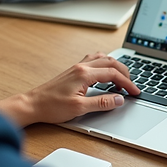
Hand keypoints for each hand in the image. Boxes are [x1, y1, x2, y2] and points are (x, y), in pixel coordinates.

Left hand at [0, 53, 141, 126]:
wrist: (32, 105)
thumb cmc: (51, 106)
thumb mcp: (79, 108)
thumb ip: (102, 102)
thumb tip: (119, 100)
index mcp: (84, 74)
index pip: (113, 74)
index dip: (127, 83)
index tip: (135, 92)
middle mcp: (81, 67)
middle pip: (111, 63)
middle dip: (125, 73)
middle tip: (131, 86)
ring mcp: (76, 67)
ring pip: (102, 58)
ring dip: (115, 67)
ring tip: (121, 80)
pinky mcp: (73, 71)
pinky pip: (93, 61)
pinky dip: (104, 65)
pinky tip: (105, 74)